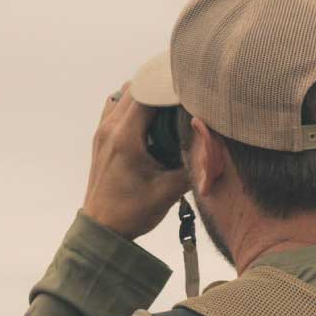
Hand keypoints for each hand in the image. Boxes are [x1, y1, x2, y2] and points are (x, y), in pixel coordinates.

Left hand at [83, 85, 186, 239]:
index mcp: (125, 137)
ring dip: (146, 94)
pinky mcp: (101, 138)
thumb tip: (214, 146)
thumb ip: (193, 164)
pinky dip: (134, 105)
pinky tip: (152, 120)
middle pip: (136, 88)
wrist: (103, 228)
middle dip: (160, 88)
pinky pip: (116, 107)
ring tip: (169, 106)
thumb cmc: (132, 211)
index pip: (148, 93)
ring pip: (123, 94)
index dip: (171, 87)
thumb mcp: (170, 190)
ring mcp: (102, 131)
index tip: (192, 88)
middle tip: (185, 96)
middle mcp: (110, 128)